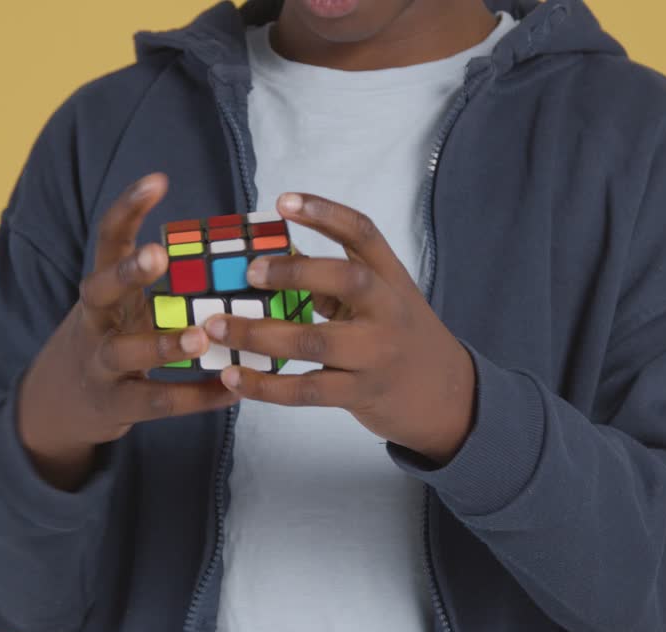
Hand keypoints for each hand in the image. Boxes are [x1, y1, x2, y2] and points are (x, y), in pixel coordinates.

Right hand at [18, 173, 236, 489]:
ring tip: (200, 338)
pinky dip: (197, 397)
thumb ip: (164, 279)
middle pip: (98, 290)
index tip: (157, 180)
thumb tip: (243, 247)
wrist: (62, 401)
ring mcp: (100, 365)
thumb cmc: (112, 336)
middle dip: (126, 272)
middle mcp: (93, 321)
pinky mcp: (116, 405)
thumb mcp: (124, 302)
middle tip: (158, 254)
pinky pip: (157, 401)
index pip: (106, 238)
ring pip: (124, 353)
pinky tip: (232, 390)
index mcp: (102, 287)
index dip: (127, 208)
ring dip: (163, 345)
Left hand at [204, 192, 476, 464]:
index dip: (324, 213)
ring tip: (216, 325)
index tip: (283, 200)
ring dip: (259, 333)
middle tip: (249, 271)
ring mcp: (376, 355)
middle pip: (345, 280)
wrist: (449, 398)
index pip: (363, 234)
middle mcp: (388, 311)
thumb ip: (338, 283)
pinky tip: (234, 377)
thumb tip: (272, 261)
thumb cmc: (400, 340)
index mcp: (391, 279)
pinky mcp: (360, 394)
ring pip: (314, 341)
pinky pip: (306, 390)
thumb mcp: (384, 301)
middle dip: (294, 272)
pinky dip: (266, 385)